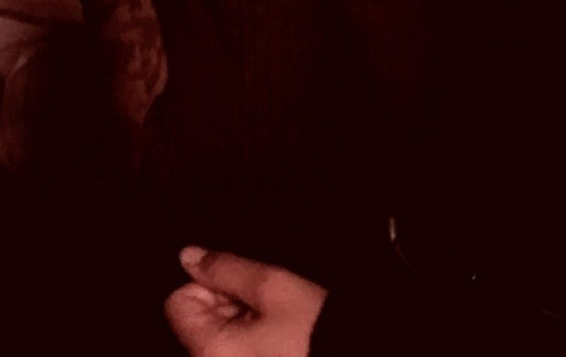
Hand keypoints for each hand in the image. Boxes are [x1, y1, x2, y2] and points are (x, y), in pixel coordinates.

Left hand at [165, 248, 327, 356]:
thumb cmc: (315, 332)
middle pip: (198, 319)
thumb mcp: (272, 286)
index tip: (241, 288)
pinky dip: (252, 339)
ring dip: (243, 320)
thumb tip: (189, 255)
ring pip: (217, 334)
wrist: (351, 355)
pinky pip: (235, 349)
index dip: (209, 284)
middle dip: (229, 303)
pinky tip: (279, 338)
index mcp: (208, 351)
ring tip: (277, 325)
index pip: (177, 302)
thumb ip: (225, 267)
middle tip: (267, 308)